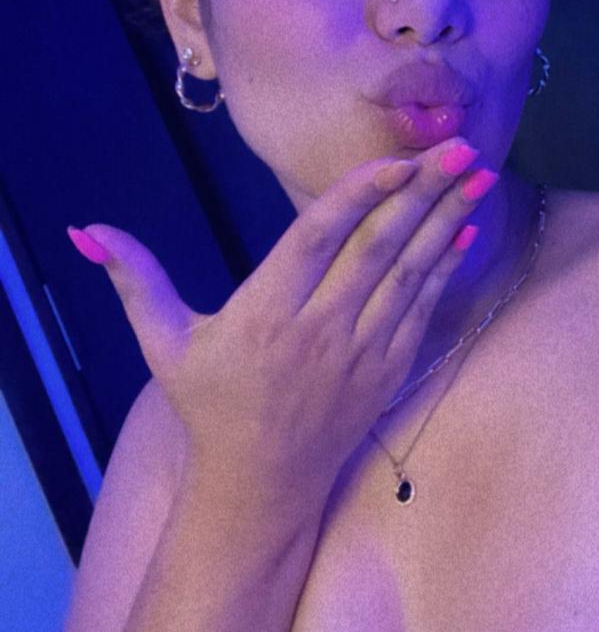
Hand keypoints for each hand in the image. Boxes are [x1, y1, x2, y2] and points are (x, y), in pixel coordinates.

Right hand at [67, 140, 497, 512]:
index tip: (397, 160)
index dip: (358, 196)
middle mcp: (319, 329)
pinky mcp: (387, 371)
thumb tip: (87, 230)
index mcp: (265, 314)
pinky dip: (448, 269)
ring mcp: (360, 352)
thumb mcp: (164, 343)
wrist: (260, 486)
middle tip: (459, 145)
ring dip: (447, 220)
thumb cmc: (211, 405)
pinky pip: (423, 311)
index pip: (317, 240)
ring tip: (478, 173)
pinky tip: (468, 231)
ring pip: (410, 274)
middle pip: (378, 248)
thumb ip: (136, 280)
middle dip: (423, 193)